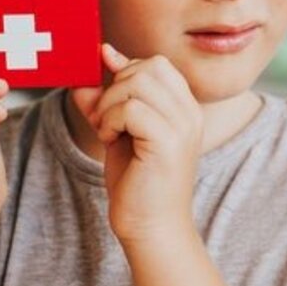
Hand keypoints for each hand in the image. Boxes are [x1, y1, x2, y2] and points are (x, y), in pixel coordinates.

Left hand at [71, 45, 203, 244]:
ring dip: (110, 105)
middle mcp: (190, 112)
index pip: (156, 63)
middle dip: (114, 87)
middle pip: (147, 66)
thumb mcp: (119, 130)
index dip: (124, 73)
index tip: (106, 101)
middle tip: (105, 120)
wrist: (151, 228)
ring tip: (109, 132)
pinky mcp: (169, 141)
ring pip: (137, 82)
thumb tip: (96, 58)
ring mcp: (183, 126)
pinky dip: (111, 120)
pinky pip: (131, 107)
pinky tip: (111, 141)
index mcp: (185, 108)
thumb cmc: (137, 183)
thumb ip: (109, 96)